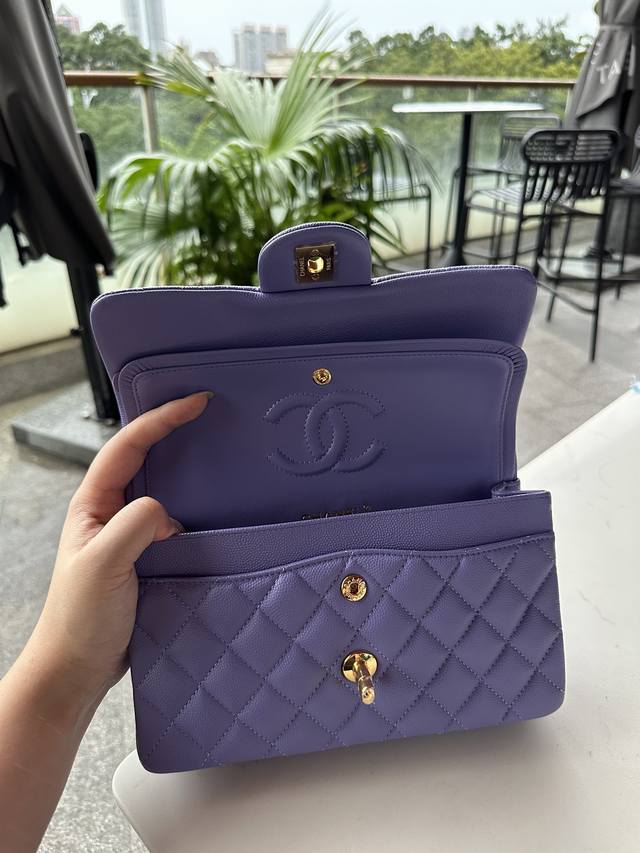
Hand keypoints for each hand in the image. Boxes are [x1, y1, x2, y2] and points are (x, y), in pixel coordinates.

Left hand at [27, 391, 212, 708]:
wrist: (77, 669)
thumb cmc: (79, 619)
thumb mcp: (103, 564)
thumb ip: (133, 526)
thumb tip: (167, 513)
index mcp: (93, 505)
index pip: (127, 447)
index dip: (160, 419)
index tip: (195, 403)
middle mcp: (110, 513)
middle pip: (143, 459)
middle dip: (173, 432)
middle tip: (210, 414)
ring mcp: (129, 536)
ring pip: (161, 489)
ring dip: (186, 470)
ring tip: (219, 455)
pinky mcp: (147, 559)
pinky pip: (174, 522)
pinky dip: (195, 510)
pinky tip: (216, 512)